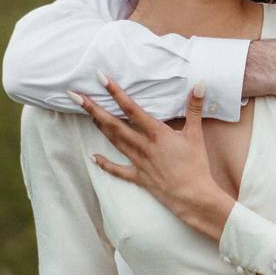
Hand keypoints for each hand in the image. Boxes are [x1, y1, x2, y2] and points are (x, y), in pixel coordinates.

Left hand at [69, 75, 235, 240]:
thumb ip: (195, 108)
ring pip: (114, 142)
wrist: (193, 196)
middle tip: (75, 96)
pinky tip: (93, 158)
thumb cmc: (196, 165)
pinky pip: (118, 170)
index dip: (115, 92)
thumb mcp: (196, 134)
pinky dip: (105, 164)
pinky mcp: (139, 177)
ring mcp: (139, 162)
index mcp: (156, 133)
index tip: (101, 78)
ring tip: (87, 114)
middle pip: (114, 125)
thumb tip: (200, 84)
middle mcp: (143, 146)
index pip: (131, 109)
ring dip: (99, 128)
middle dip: (94, 109)